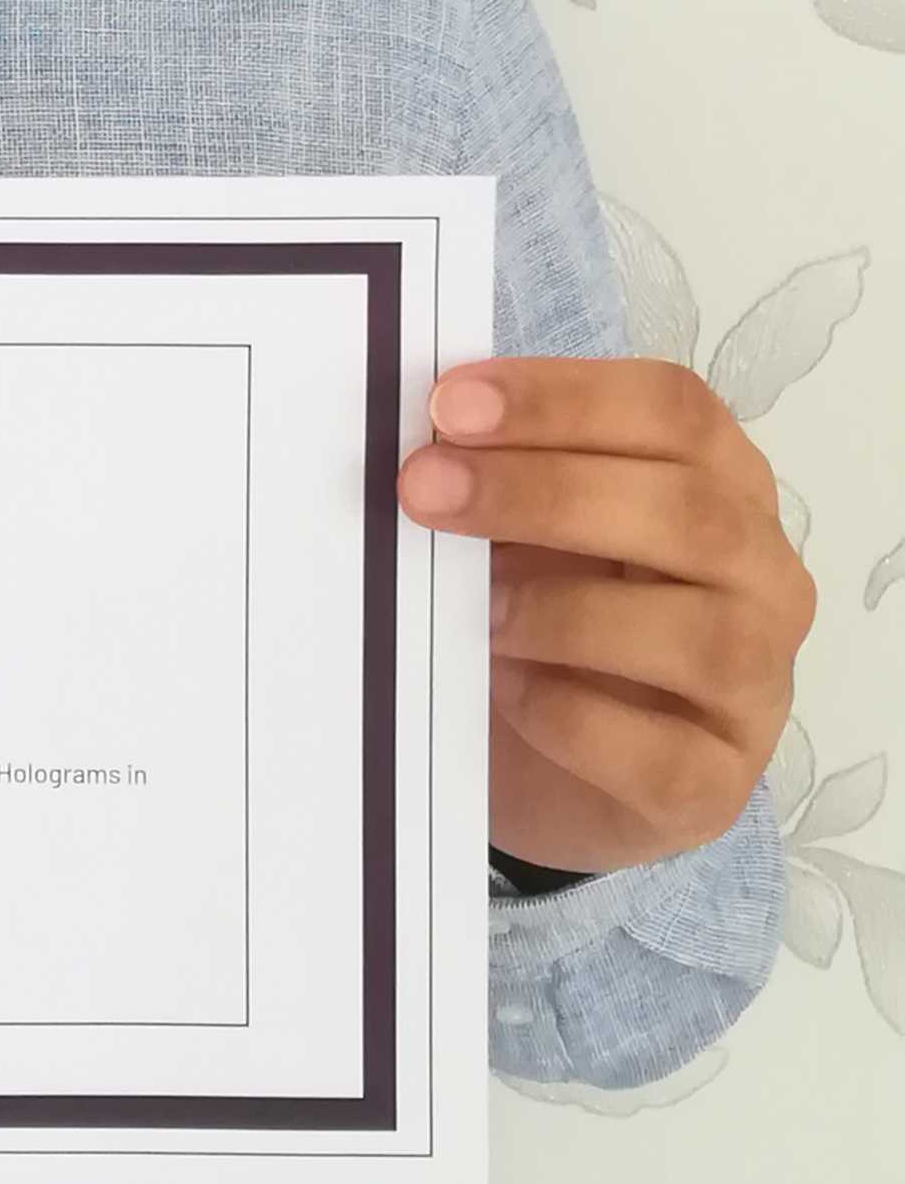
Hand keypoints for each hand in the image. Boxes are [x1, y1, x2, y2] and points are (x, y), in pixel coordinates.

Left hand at [397, 357, 814, 877]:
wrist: (551, 765)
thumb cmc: (544, 614)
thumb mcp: (524, 530)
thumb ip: (496, 475)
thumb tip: (423, 441)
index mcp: (722, 483)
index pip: (674, 412)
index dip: (563, 398)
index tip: (449, 404)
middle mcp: (761, 576)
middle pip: (687, 510)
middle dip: (544, 492)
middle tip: (425, 489)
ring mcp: (753, 685)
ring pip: (698, 635)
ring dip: (564, 612)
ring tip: (469, 608)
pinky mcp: (715, 784)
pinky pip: (659, 753)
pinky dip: (570, 716)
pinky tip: (504, 690)